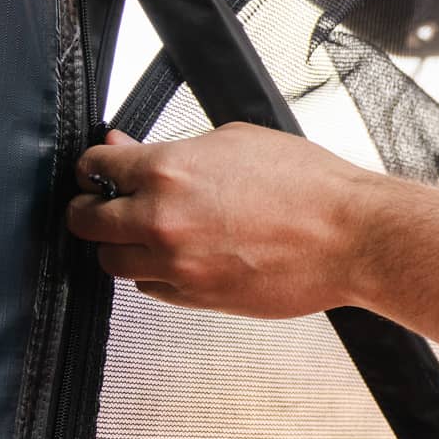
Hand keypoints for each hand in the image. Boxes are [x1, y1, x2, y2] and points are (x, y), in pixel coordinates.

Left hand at [68, 124, 381, 318]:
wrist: (351, 236)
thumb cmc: (309, 186)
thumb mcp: (237, 141)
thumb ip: (174, 149)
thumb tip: (129, 150)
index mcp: (168, 172)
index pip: (96, 169)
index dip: (94, 168)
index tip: (98, 172)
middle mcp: (162, 221)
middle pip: (87, 223)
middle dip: (91, 210)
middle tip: (103, 205)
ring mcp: (176, 265)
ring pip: (113, 262)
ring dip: (122, 246)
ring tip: (147, 233)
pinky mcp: (196, 297)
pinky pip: (150, 288)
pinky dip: (155, 273)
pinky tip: (180, 255)